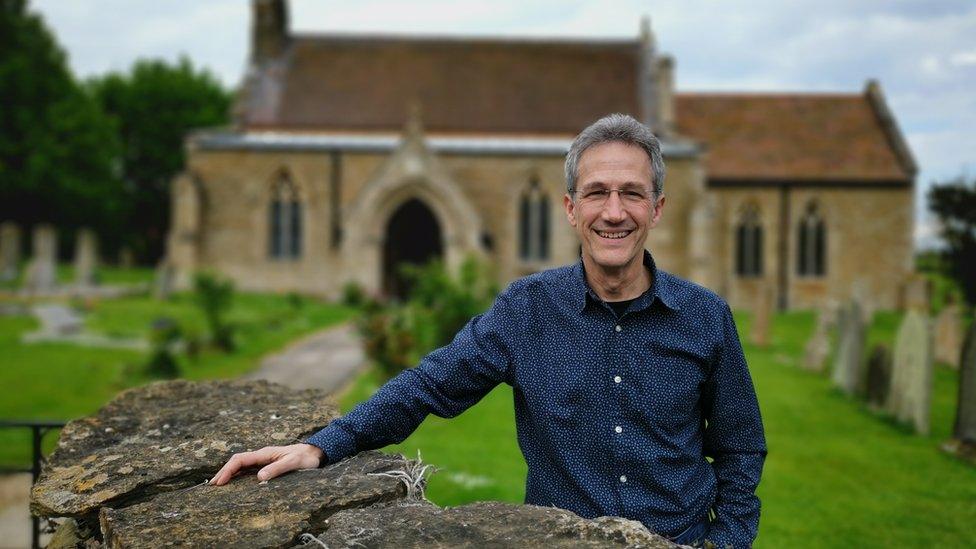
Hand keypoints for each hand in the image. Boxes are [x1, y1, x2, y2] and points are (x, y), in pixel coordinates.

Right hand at [209, 443, 324, 485]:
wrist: (315, 453)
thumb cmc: (305, 458)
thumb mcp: (293, 464)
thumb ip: (277, 469)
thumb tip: (259, 477)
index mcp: (264, 454)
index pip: (240, 460)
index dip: (228, 470)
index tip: (220, 482)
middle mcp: (262, 456)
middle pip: (237, 462)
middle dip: (224, 472)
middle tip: (212, 486)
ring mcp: (263, 460)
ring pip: (241, 466)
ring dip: (229, 474)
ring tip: (218, 486)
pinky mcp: (267, 465)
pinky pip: (248, 470)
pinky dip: (238, 476)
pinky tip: (234, 484)